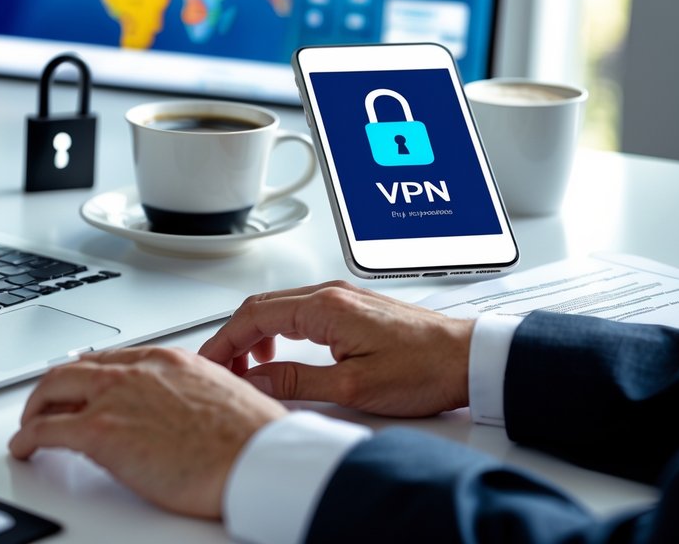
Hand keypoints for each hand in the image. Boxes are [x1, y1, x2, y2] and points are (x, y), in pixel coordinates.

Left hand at [9, 346, 286, 518]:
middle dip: (52, 388)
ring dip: (35, 409)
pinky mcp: (100, 432)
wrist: (258, 458)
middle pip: (73, 368)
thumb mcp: (218, 397)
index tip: (80, 386)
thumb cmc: (251, 439)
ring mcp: (114, 398)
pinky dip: (27, 438)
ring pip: (52, 390)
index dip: (87, 375)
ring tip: (29, 425)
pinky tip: (24, 448)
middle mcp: (136, 371)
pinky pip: (46, 431)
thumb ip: (187, 395)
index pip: (110, 359)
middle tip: (44, 405)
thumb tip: (176, 413)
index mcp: (166, 359)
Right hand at [199, 281, 473, 416]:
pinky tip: (282, 354)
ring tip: (249, 367)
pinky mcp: (352, 307)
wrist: (469, 359)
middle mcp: (330, 294)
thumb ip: (296, 381)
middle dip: (233, 337)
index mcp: (324, 307)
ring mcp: (342, 297)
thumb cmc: (424, 368)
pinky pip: (299, 311)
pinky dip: (278, 330)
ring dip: (255, 334)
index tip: (210, 363)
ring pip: (279, 307)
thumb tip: (255, 379)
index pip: (253, 316)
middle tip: (220, 368)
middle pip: (260, 307)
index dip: (223, 341)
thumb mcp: (353, 386)